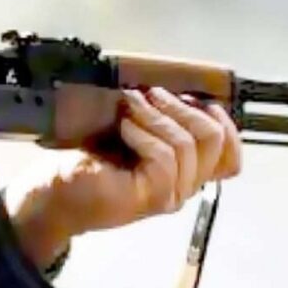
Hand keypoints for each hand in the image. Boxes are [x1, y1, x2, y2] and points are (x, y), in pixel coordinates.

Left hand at [12, 87, 240, 267]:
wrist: (55, 190)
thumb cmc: (91, 158)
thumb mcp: (137, 130)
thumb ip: (165, 120)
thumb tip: (182, 90)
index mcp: (187, 172)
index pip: (232, 157)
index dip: (225, 123)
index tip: (198, 100)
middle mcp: (186, 187)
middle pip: (216, 142)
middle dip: (186, 108)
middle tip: (154, 95)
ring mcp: (171, 195)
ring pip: (189, 145)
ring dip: (158, 116)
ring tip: (131, 105)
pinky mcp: (153, 197)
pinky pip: (165, 156)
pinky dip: (144, 132)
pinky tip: (124, 127)